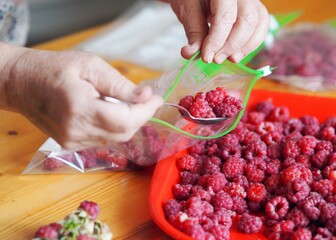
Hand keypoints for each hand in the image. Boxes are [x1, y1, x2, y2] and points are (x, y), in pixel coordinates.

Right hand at [5, 49, 162, 149]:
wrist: (21, 82)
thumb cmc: (54, 67)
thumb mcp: (90, 65)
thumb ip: (119, 84)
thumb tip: (145, 96)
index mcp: (80, 108)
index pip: (125, 120)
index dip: (146, 111)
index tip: (157, 98)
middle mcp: (75, 131)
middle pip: (124, 133)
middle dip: (141, 117)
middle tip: (146, 99)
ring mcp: (72, 142)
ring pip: (116, 139)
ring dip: (128, 122)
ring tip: (127, 103)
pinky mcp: (70, 145)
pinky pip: (104, 140)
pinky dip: (114, 127)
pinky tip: (110, 112)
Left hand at [169, 0, 269, 62]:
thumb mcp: (188, 10)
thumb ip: (194, 31)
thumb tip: (191, 53)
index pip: (225, 17)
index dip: (217, 40)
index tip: (207, 57)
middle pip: (247, 20)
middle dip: (232, 45)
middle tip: (216, 59)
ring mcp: (251, 0)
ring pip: (259, 24)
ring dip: (245, 47)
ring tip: (228, 59)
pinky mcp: (255, 8)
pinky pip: (262, 25)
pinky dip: (252, 43)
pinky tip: (237, 53)